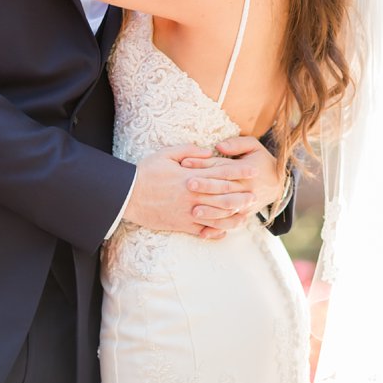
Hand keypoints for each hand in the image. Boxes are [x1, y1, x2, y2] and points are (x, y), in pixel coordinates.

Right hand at [125, 143, 257, 239]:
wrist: (126, 195)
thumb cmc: (146, 172)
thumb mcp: (167, 154)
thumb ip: (189, 151)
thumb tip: (209, 151)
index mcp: (191, 176)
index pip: (221, 173)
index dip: (239, 172)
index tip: (253, 171)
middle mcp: (193, 195)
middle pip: (224, 196)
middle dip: (242, 196)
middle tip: (256, 195)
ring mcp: (188, 212)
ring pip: (217, 216)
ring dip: (233, 216)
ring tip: (246, 215)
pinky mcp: (181, 225)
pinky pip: (203, 230)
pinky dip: (215, 231)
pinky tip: (225, 231)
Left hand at [180, 135, 283, 224]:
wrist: (278, 184)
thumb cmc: (262, 162)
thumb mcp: (254, 146)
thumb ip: (237, 144)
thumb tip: (218, 146)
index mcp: (247, 170)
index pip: (222, 167)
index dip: (203, 164)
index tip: (185, 163)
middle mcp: (246, 189)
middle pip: (224, 188)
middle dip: (205, 187)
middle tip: (188, 185)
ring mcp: (246, 204)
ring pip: (227, 210)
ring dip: (210, 211)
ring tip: (194, 212)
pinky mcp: (244, 215)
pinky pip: (231, 224)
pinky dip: (217, 229)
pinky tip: (203, 233)